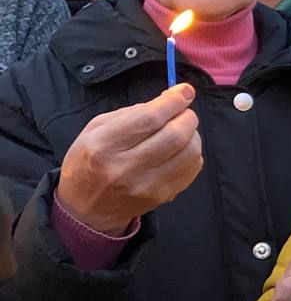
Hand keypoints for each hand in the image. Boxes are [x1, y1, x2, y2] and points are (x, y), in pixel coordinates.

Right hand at [56, 84, 202, 234]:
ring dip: (193, 134)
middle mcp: (126, 168)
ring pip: (190, 152)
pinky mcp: (163, 196)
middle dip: (187, 116)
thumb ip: (132, 112)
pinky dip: (193, 152)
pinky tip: (181, 149)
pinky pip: (193, 168)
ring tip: (182, 129)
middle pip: (175, 136)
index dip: (173, 102)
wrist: (86, 209)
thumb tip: (171, 98)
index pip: (149, 119)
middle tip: (184, 111)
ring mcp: (147, 186)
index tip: (185, 91)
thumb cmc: (88, 162)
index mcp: (103, 146)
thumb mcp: (95, 130)